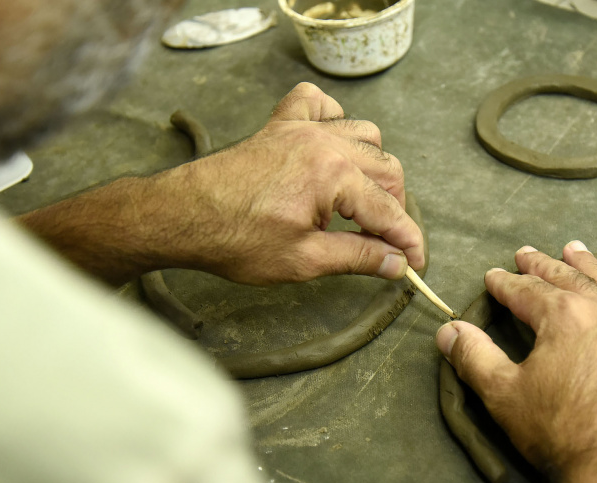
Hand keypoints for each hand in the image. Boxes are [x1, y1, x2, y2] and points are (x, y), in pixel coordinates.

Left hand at [19, 83, 424, 286]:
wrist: (181, 216)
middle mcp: (323, 142)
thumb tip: (395, 263)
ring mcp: (301, 128)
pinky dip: (334, 120)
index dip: (407, 241)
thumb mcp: (303, 260)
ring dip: (372, 167)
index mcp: (332, 175)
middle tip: (385, 241)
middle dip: (394, 207)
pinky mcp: (280, 125)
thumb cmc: (233, 239)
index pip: (388, 211)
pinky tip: (330, 147)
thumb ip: (357, 257)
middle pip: (386, 169)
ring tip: (360, 202)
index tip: (415, 263)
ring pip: (364, 134)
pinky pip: (319, 104)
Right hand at [435, 241, 596, 482]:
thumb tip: (448, 330)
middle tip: (526, 253)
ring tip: (576, 251)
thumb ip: (474, 357)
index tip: (493, 276)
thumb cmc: (562, 434)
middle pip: (568, 278)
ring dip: (589, 268)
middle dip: (543, 265)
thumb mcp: (504, 395)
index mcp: (564, 315)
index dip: (505, 283)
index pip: (525, 290)